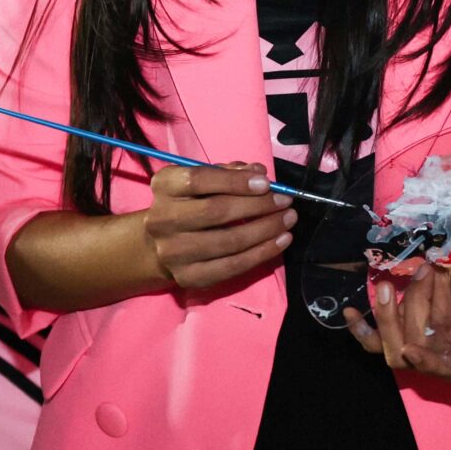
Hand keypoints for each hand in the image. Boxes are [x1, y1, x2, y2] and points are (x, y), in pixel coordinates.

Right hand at [143, 163, 293, 290]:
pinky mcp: (189, 276)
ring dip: (266, 229)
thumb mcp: (203, 181)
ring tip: (288, 219)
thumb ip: (229, 173)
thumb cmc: (191, 204)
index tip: (265, 183)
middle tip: (285, 201)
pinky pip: (233, 265)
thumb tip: (259, 172)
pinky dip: (262, 253)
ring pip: (229, 241)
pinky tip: (281, 241)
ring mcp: (173, 252)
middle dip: (258, 205)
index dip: (235, 181)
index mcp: (165, 186)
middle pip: (216, 211)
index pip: (198, 180)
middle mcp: (162, 219)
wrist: (162, 245)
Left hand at [345, 264, 450, 379]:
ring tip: (388, 286)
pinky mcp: (398, 331)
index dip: (429, 364)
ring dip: (386, 318)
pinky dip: (360, 329)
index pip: (449, 370)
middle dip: (413, 311)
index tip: (411, 350)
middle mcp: (440, 355)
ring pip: (391, 347)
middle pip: (414, 352)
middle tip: (424, 274)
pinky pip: (374, 340)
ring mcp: (416, 344)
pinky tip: (349, 313)